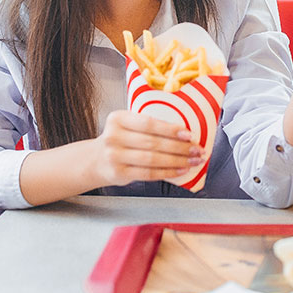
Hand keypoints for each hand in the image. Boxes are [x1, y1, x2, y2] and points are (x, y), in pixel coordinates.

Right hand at [89, 110, 203, 187]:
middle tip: (197, 149)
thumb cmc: (120, 140)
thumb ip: (148, 126)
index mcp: (118, 118)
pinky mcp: (118, 173)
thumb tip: (185, 132)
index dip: (170, 129)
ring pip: (152, 159)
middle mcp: (113, 136)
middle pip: (153, 143)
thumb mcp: (127, 125)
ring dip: (177, 161)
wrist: (96, 160)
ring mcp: (114, 156)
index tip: (189, 134)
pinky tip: (180, 170)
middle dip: (179, 147)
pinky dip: (167, 172)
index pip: (148, 123)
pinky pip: (148, 173)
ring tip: (193, 160)